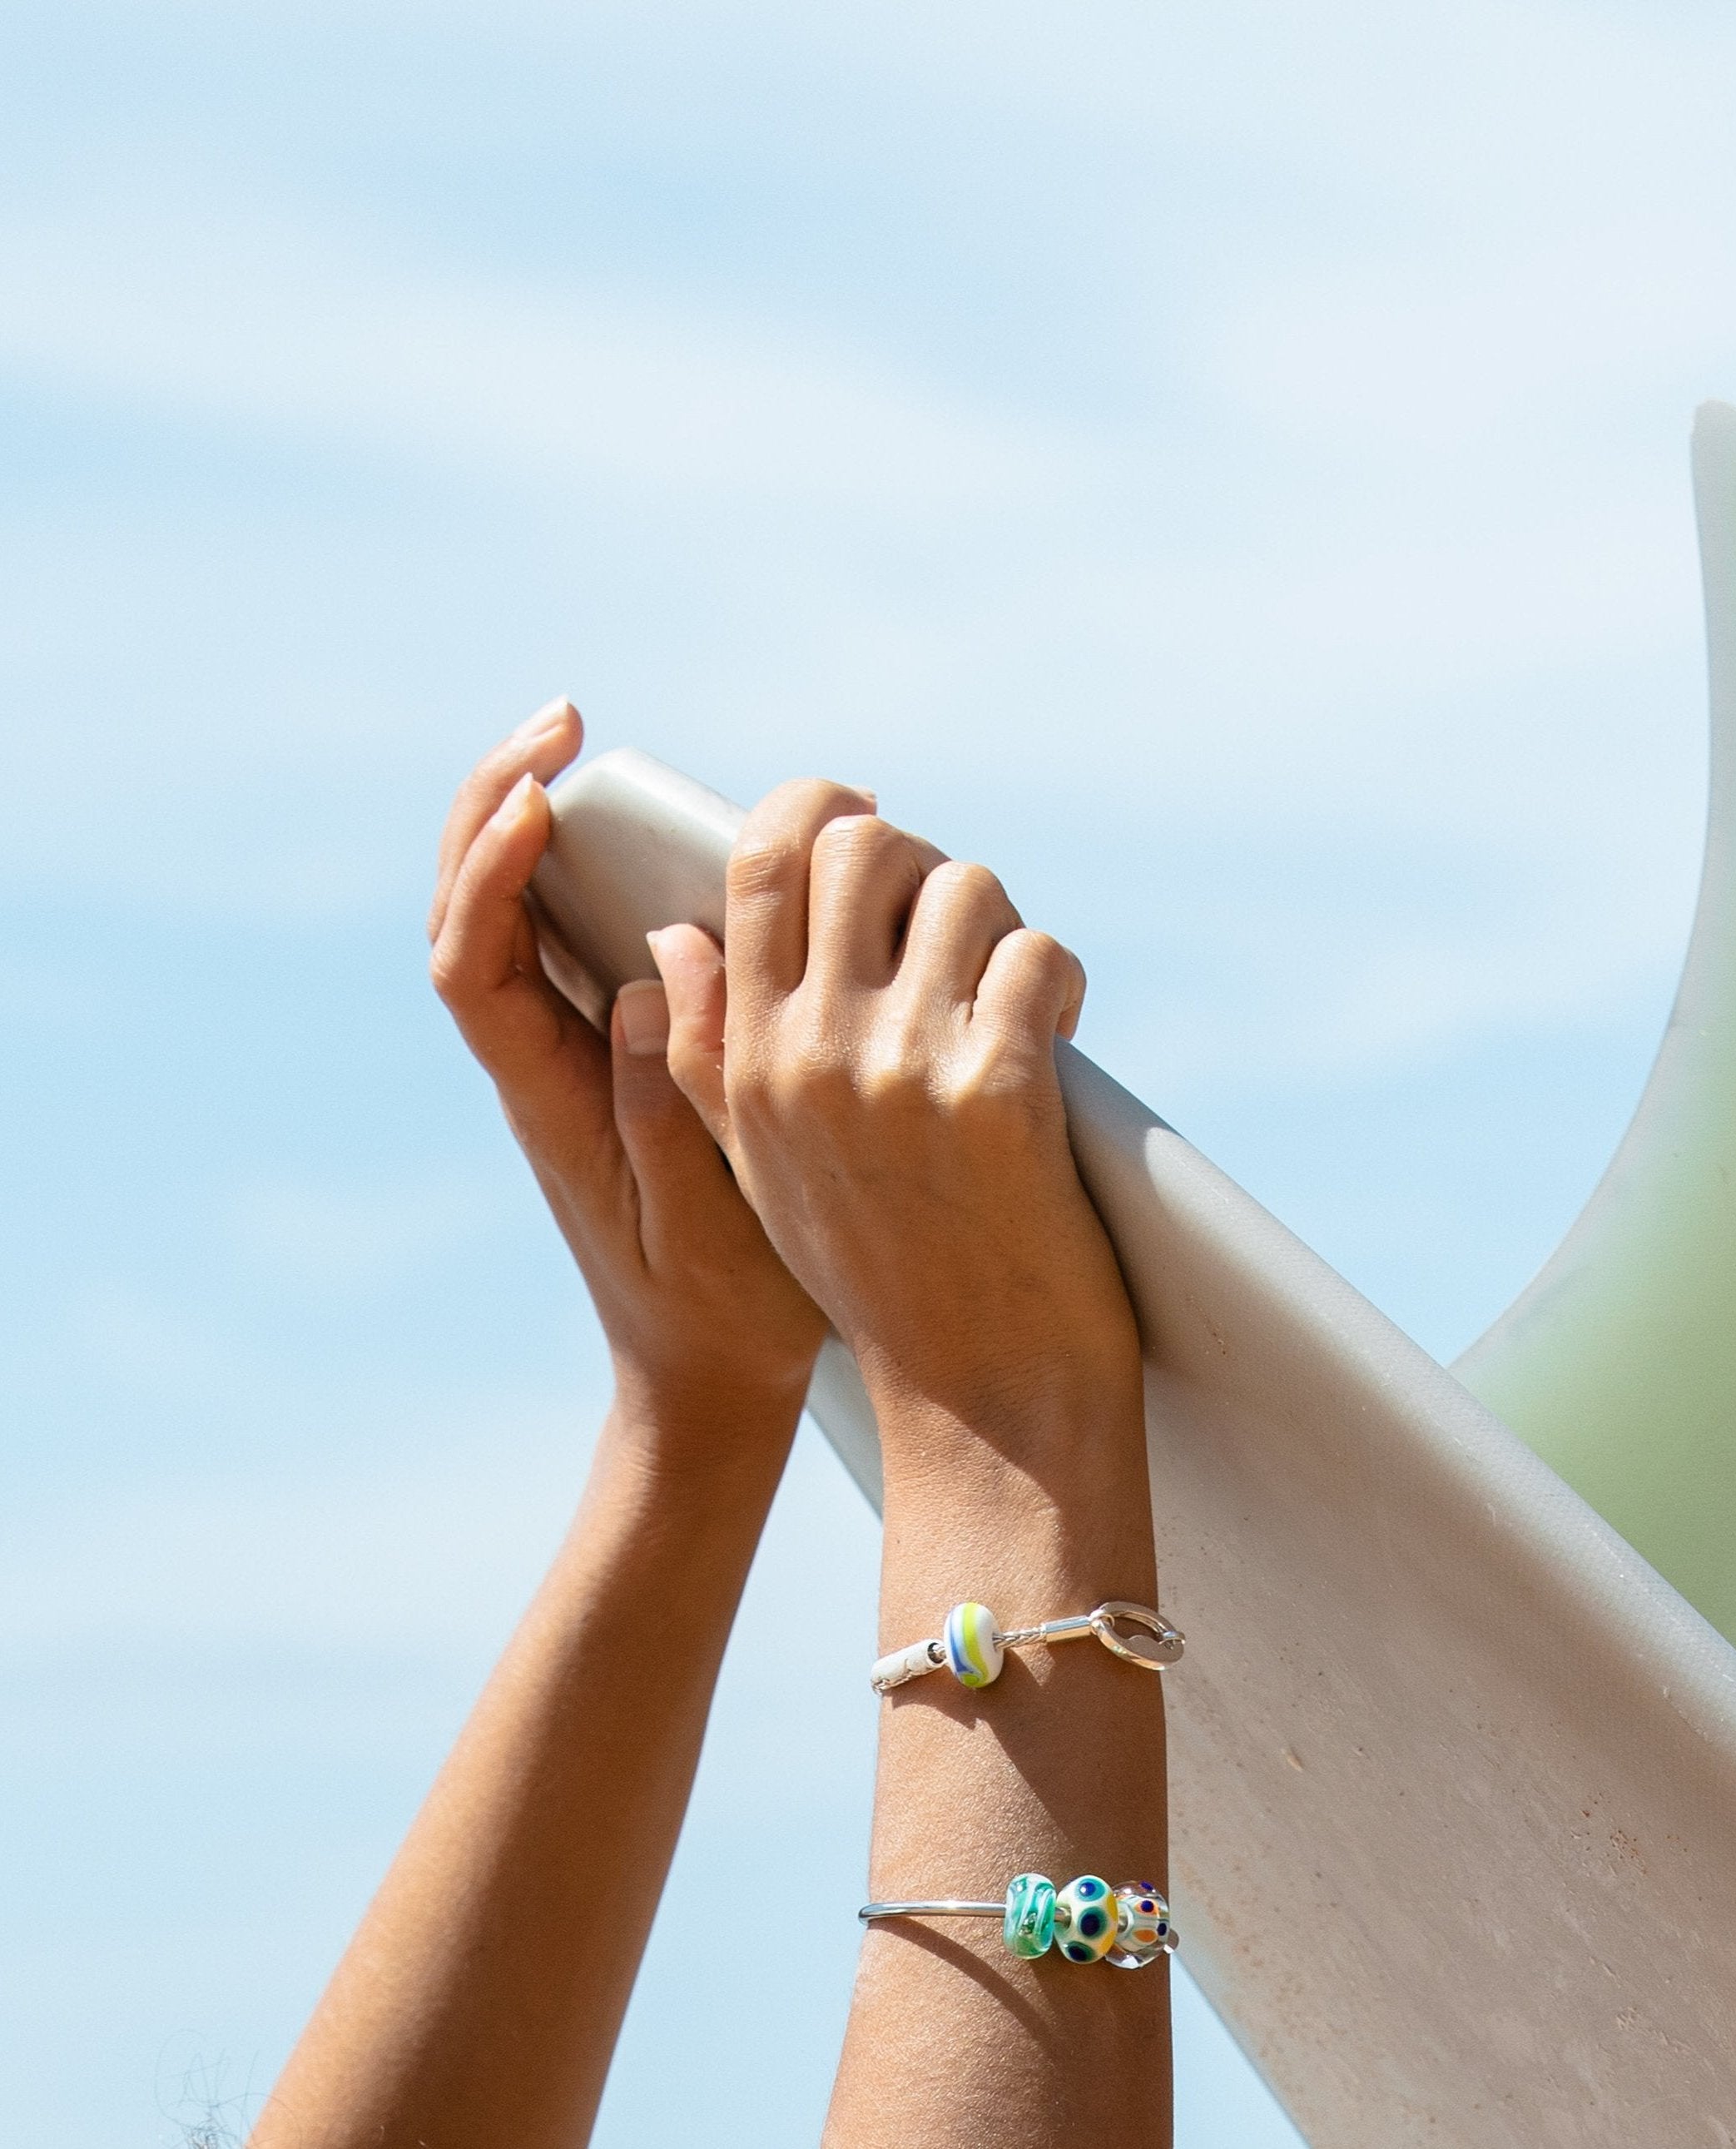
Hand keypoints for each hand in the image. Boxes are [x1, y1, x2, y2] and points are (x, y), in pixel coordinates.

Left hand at [428, 705, 825, 1457]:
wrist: (708, 1378)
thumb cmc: (716, 1314)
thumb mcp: (703, 1226)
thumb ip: (666, 1106)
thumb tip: (642, 975)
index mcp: (544, 1103)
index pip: (471, 965)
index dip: (486, 872)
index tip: (540, 800)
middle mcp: (541, 1065)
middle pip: (468, 913)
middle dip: (494, 803)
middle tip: (562, 720)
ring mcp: (572, 1056)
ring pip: (513, 917)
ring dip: (530, 819)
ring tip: (581, 742)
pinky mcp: (615, 1055)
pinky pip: (578, 941)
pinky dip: (594, 870)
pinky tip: (645, 830)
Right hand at [647, 780, 1140, 1470]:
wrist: (985, 1404)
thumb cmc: (885, 1280)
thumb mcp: (764, 1172)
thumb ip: (712, 1053)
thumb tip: (675, 933)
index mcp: (747, 1061)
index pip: (761, 862)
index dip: (820, 808)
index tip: (872, 820)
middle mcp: (811, 1055)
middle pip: (865, 845)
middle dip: (926, 863)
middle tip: (962, 925)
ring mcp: (903, 1073)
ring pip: (967, 889)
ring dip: (1005, 929)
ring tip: (1014, 997)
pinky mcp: (999, 1095)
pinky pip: (1037, 956)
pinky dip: (1061, 982)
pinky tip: (1059, 1037)